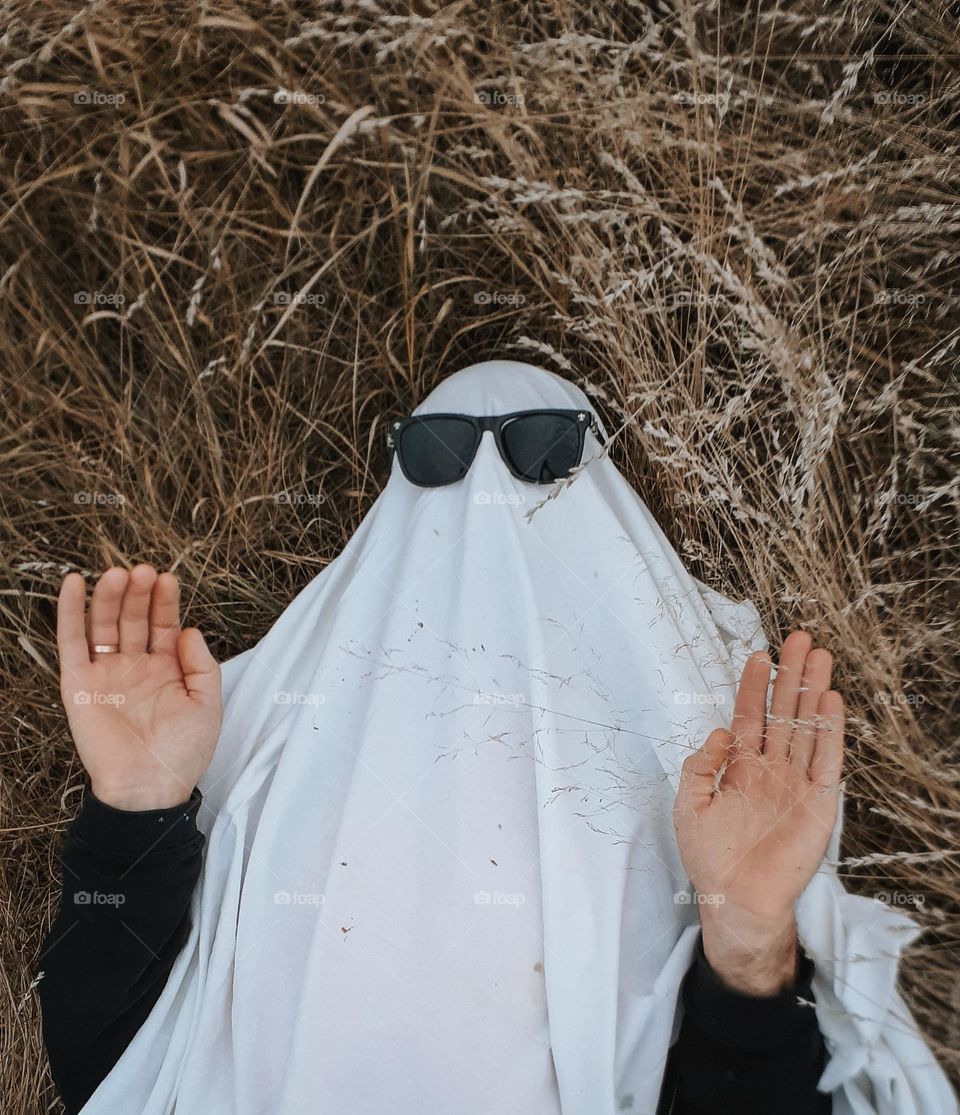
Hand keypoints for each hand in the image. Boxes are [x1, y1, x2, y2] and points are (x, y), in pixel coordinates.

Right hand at [57, 565, 222, 810]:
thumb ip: (202, 665)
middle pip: (133, 618)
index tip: (167, 578)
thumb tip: (190, 629)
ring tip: (117, 574)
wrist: (149, 788)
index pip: (163, 624)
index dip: (164, 601)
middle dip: (138, 594)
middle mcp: (135, 666)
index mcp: (166, 669)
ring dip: (109, 597)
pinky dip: (69, 613)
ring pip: (103, 625)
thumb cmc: (182, 752)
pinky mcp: (78, 684)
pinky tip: (73, 584)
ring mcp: (106, 673)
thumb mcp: (207, 704)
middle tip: (143, 571)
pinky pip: (71, 643)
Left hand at [673, 630, 843, 991]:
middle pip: (784, 712)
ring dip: (814, 693)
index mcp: (740, 767)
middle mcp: (771, 769)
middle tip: (799, 640)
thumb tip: (719, 731)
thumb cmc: (710, 857)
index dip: (754, 686)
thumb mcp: (689, 804)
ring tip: (819, 657)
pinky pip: (826, 761)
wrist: (736, 899)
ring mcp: (796, 783)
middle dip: (791, 676)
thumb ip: (700, 765)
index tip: (758, 655)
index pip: (750, 716)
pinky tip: (831, 702)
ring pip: (807, 728)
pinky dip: (830, 732)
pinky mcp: (818, 804)